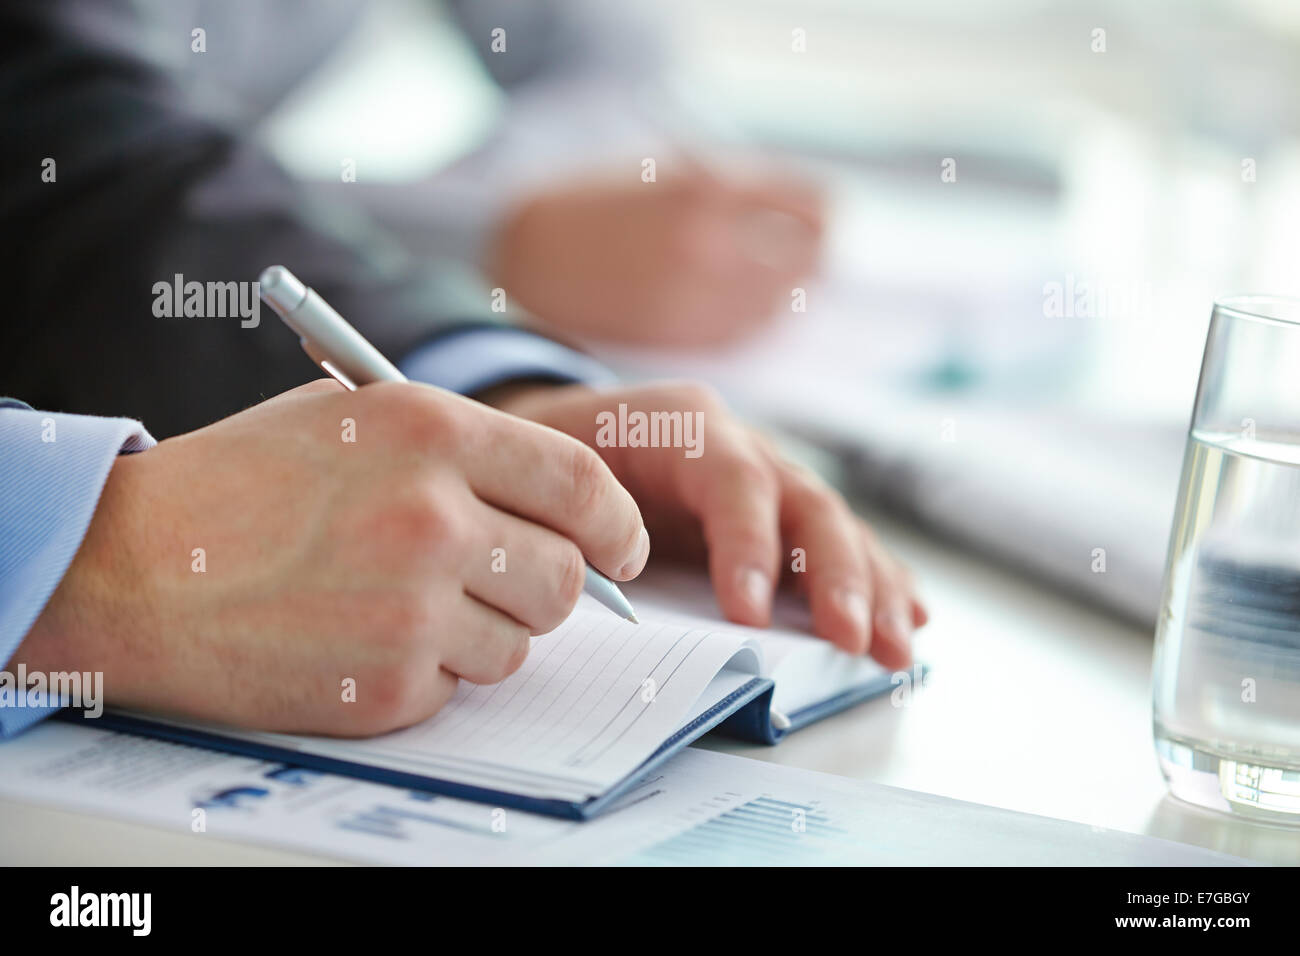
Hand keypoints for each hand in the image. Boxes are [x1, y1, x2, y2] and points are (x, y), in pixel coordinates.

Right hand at [17, 379, 648, 734]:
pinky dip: (430, 671)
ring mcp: (412, 608)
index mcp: (432, 433)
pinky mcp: (386, 684)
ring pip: (519, 643)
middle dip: (552, 587)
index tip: (622, 551)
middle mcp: (434, 518)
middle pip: (566, 579)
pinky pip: (457, 687)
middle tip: (512, 583)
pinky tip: (366, 639)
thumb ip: (460, 448)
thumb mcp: (351, 416)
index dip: (617, 525)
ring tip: (410, 605)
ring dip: (486, 632)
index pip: (583, 485)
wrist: (129, 568)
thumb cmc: (237, 484)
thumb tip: (559, 504)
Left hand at [485, 382, 927, 669]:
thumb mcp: (552, 471)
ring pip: (836, 526)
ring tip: (896, 652)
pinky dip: (879, 581)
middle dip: (835, 575)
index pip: (733, 479)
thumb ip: (583, 519)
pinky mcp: (782, 513)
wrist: (576, 426)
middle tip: (850, 640)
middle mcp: (742, 445)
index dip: (748, 544)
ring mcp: (771, 477)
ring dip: (872, 590)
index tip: (747, 616)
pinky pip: (839, 544)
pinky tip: (910, 618)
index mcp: (683, 425)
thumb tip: (615, 589)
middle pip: (807, 501)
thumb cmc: (559, 451)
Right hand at [488, 168, 823, 346]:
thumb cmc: (599, 205)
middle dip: (806, 256)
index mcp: (710, 190)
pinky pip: (744, 335)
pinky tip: (726, 304)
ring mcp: (696, 300)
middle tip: (795, 253)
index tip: (812, 219)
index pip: (814, 208)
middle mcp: (710, 248)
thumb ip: (738, 191)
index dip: (819, 214)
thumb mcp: (671, 171)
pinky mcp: (679, 341)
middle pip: (808, 263)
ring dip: (778, 293)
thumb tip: (806, 218)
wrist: (527, 254)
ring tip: (754, 280)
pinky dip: (748, 321)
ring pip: (779, 306)